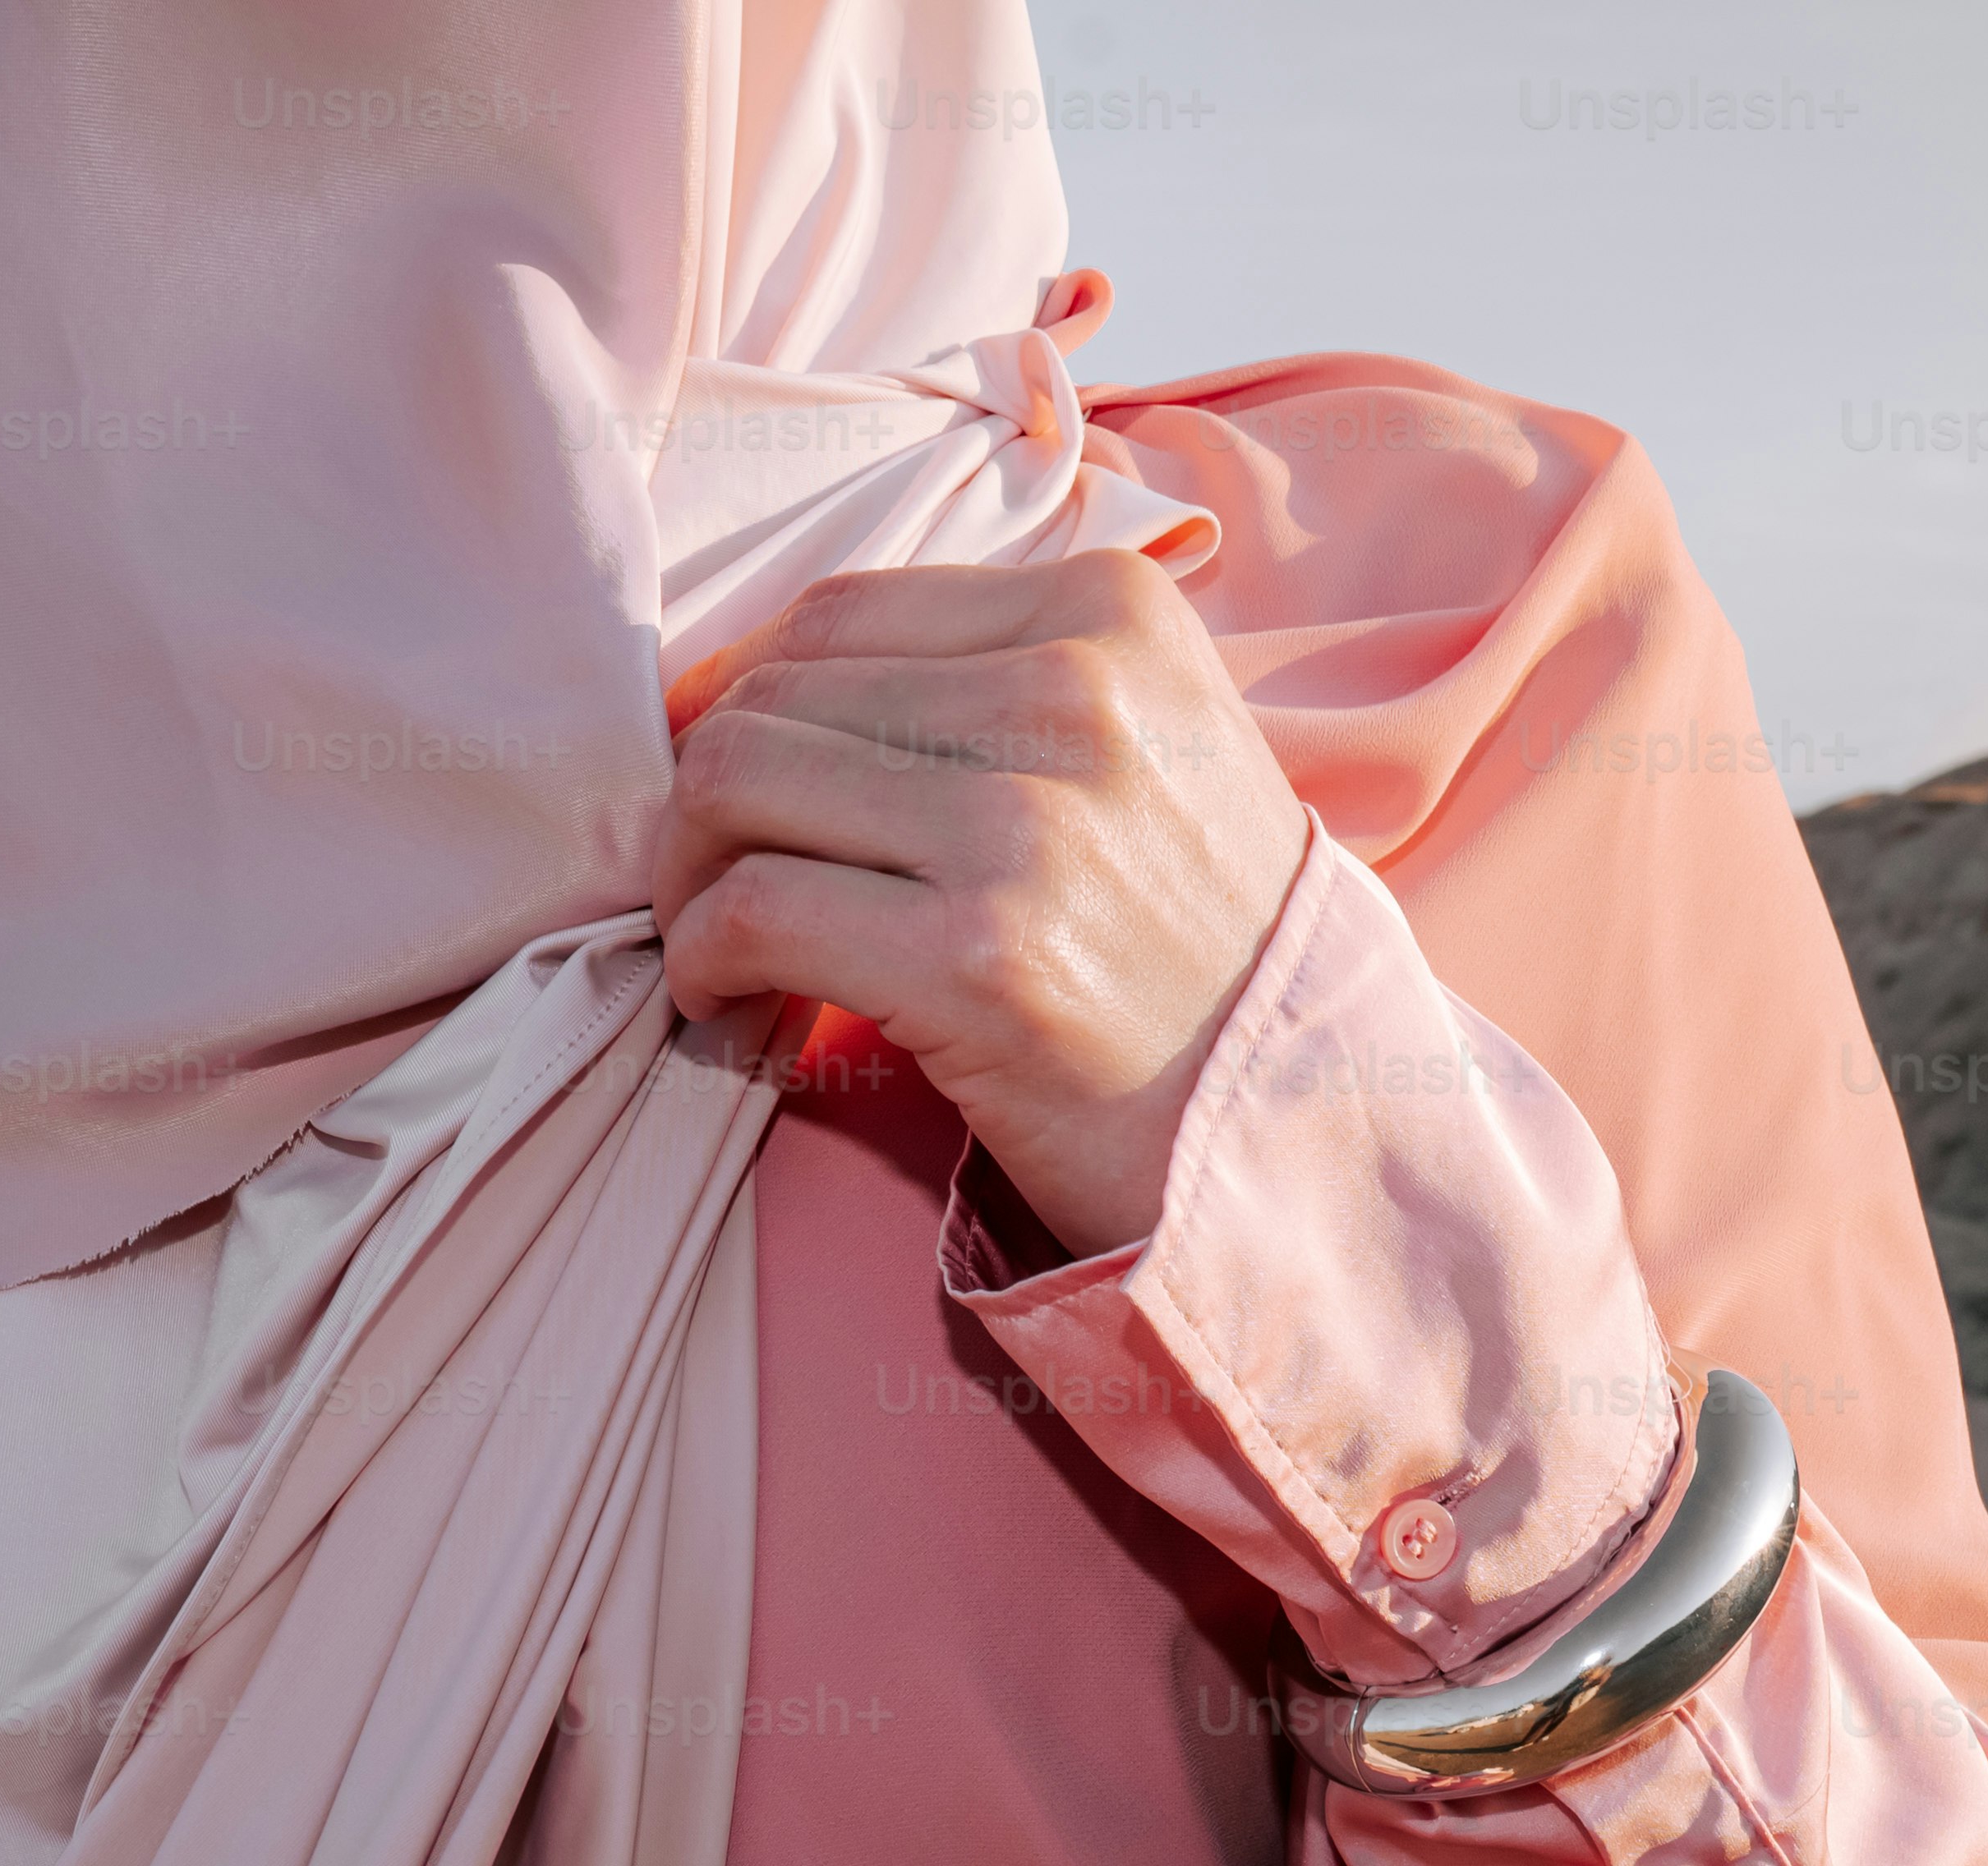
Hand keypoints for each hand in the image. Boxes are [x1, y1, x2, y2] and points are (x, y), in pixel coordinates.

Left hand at [648, 549, 1310, 1261]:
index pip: (840, 613)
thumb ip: (987, 689)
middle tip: (712, 889)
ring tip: (720, 945)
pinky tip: (730, 1001)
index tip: (732, 792)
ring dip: (688, 877)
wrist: (1298, 1130)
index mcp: (1113, 613)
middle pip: (772, 694)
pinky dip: (705, 958)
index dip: (744, 700)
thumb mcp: (1144, 751)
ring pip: (736, 783)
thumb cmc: (1195, 954)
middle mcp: (1076, 694)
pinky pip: (752, 910)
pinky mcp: (981, 956)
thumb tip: (747, 688)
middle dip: (703, 800)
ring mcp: (1029, 824)